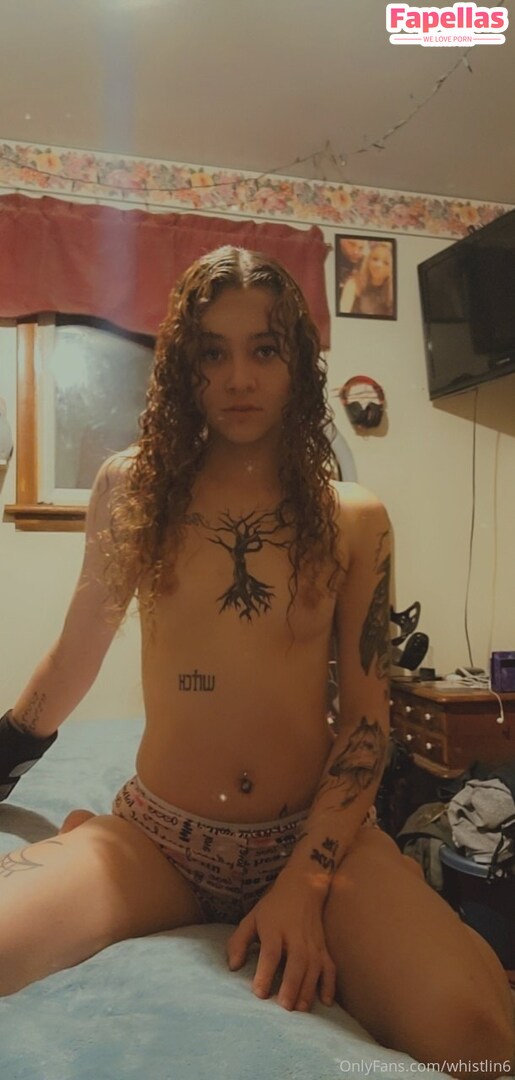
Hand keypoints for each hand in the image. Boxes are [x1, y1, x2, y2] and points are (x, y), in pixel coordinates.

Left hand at [226, 870, 335, 1012]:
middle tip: (285, 1007)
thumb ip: (239, 942)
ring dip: (309, 989)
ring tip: (301, 1010)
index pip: (271, 952)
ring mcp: (313, 943)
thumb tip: (232, 967)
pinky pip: (330, 967)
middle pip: (296, 961)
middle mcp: (296, 936)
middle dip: (292, 984)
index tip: (259, 993)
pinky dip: (330, 984)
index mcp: (275, 928)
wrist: (302, 888)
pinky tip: (326, 1002)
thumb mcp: (251, 919)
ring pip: (314, 967)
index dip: (265, 972)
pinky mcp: (324, 948)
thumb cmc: (273, 908)